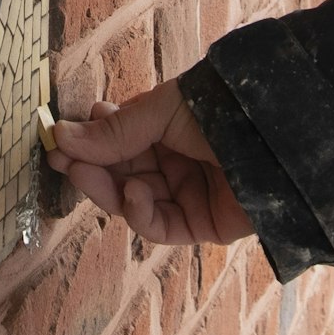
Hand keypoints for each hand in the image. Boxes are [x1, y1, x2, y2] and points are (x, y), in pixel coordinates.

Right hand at [53, 82, 253, 247]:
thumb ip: (114, 131)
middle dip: (90, 166)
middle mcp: (177, 160)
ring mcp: (189, 193)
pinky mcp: (203, 224)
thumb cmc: (222, 108)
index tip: (56, 138)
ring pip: (134, 200)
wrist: (277, 135)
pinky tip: (135, 192)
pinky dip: (141, 213)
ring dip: (108, 189)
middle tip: (59, 160)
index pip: (120, 139)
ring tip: (83, 173)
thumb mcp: (162, 110)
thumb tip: (60, 134)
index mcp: (170, 127)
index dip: (89, 140)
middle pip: (122, 172)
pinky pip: (160, 225)